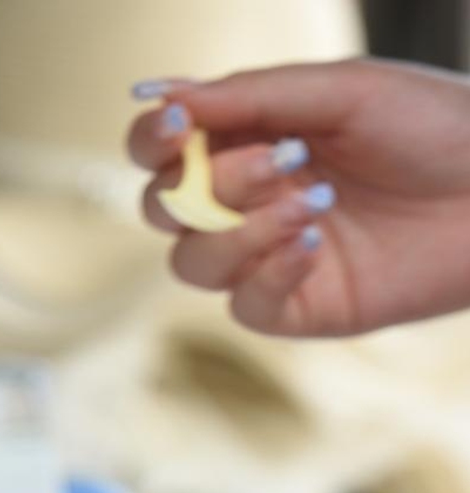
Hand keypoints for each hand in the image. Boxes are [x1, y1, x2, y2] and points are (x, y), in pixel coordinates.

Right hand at [128, 59, 469, 336]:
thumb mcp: (340, 92)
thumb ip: (248, 97)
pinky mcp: (298, 308)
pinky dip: (269, 271)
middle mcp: (246, 202)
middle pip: (164, 209)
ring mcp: (267, 258)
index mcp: (248, 141)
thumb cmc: (433, 127)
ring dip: (239, 229)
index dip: (151, 142)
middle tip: (282, 162)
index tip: (175, 127)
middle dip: (205, 185)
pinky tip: (316, 243)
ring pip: (192, 262)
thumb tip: (156, 94)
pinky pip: (245, 305)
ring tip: (315, 201)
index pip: (162, 151)